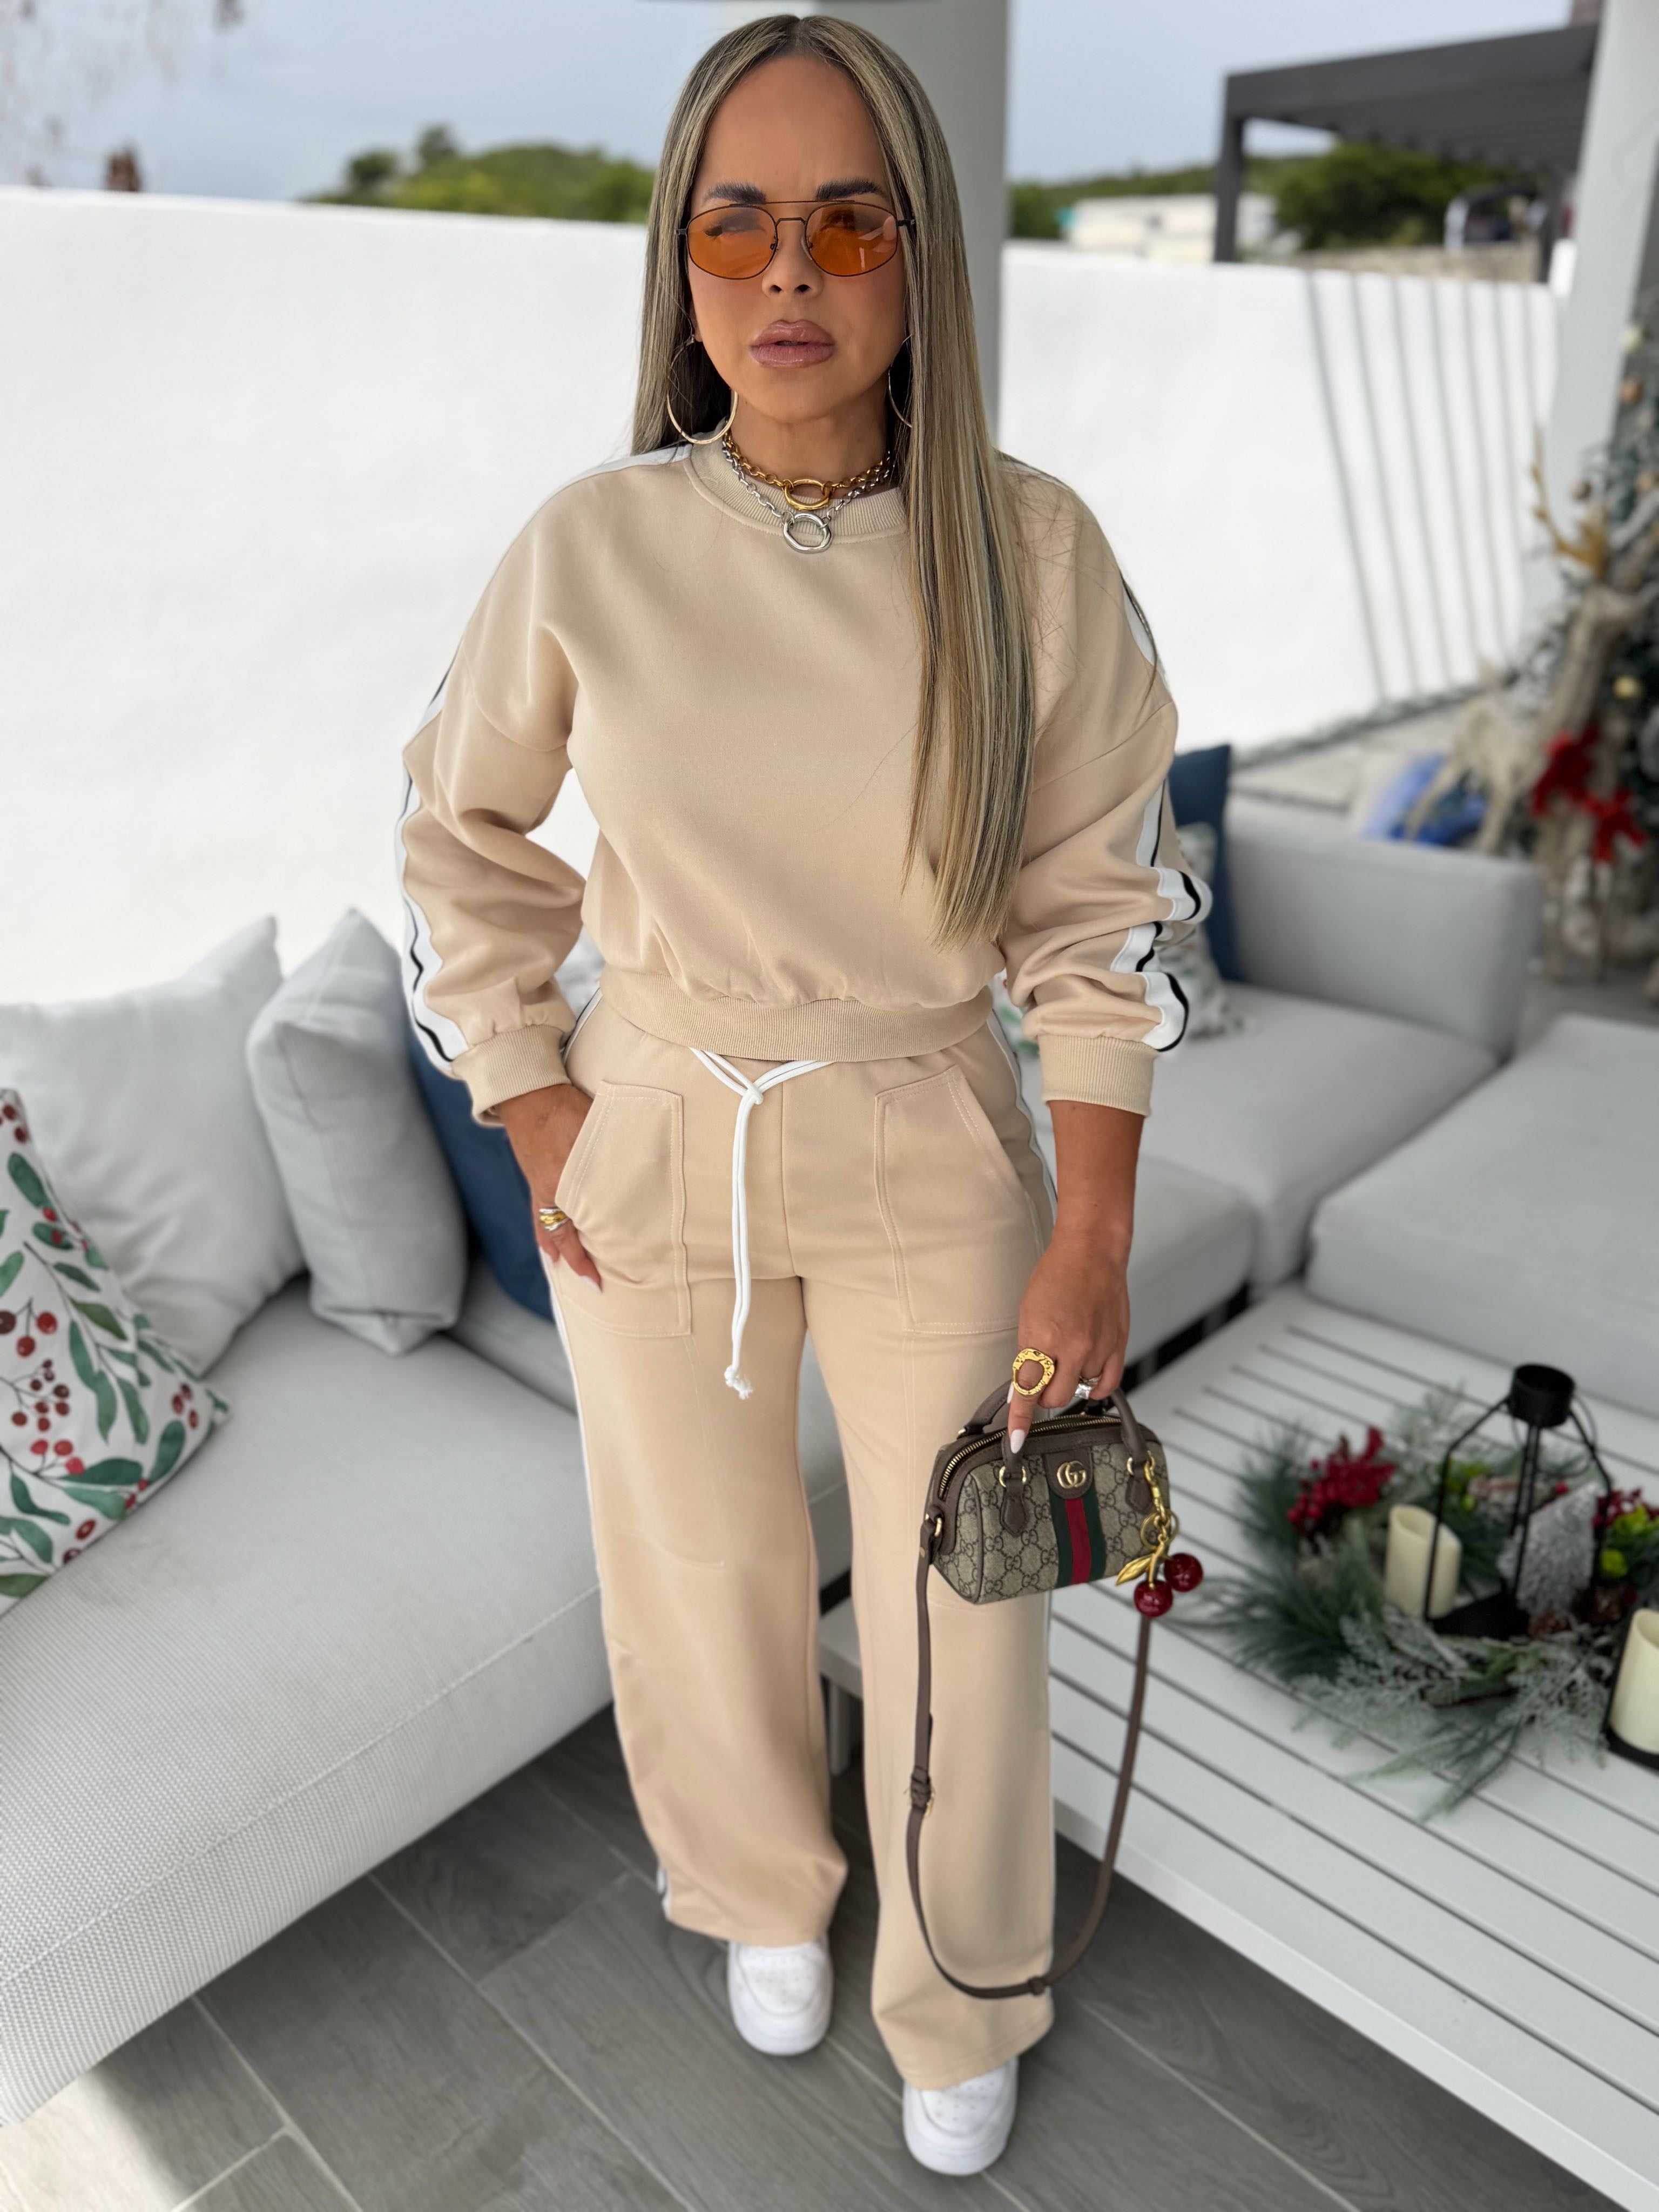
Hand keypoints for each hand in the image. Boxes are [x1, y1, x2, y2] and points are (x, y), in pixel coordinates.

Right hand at [496, 1082, 601, 1290]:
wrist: (528, 1092)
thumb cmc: (566, 1107)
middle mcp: (549, 1192)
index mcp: (567, 1185)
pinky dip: (544, 1227)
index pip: (575, 1234)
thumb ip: (616, 1156)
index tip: (596, 1281)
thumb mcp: (598, 1130)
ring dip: (554, 1247)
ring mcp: (539, 1185)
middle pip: (559, 1236)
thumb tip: (642, 1171)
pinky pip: (538, 1211)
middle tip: (587, 1283)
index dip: (584, 1260)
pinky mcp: (534, 1175)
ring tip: (560, 1264)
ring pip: (545, 1226)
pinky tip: (548, 1235)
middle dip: (572, 1260)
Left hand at [1007, 1229, 1129, 1452]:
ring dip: (1069, 1383)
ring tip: (1067, 1356)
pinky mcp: (1118, 1346)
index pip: (1027, 1389)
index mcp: (1043, 1336)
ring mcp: (1098, 1348)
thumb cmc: (1057, 1276)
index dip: (1020, 1419)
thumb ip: (1027, 1353)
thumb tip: (1023, 1386)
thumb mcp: (1028, 1315)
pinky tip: (1086, 1376)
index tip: (1017, 1441)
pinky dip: (1093, 1386)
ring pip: (1079, 1391)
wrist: (1092, 1254)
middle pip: (1054, 1398)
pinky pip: (1105, 1384)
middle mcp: (1072, 1346)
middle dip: (1043, 1394)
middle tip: (1042, 1377)